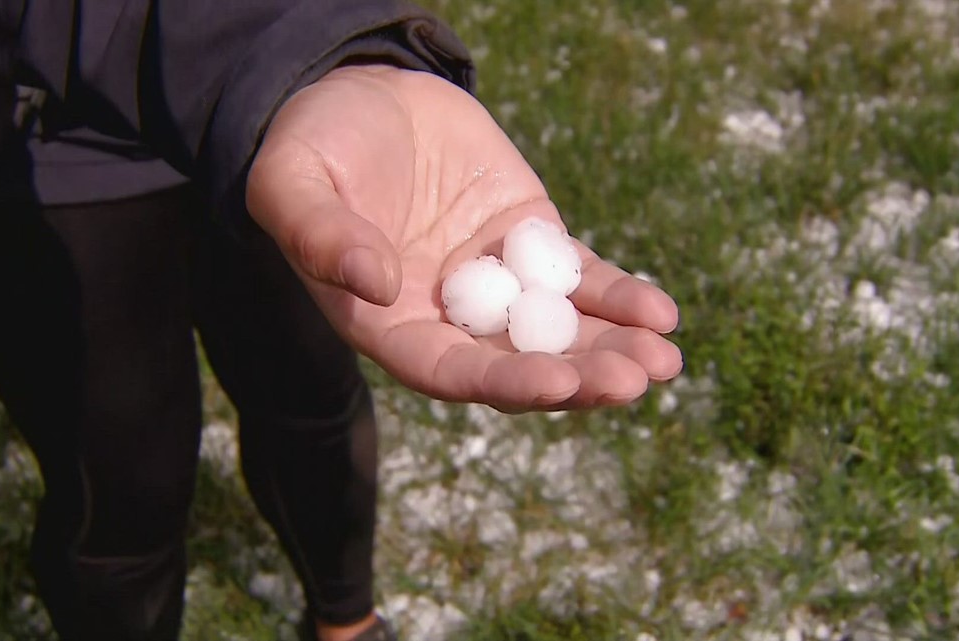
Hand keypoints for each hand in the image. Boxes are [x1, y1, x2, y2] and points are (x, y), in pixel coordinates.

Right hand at [246, 65, 681, 411]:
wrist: (360, 94)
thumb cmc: (312, 144)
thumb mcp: (293, 183)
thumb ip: (321, 236)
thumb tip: (377, 284)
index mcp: (387, 322)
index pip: (447, 370)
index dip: (502, 382)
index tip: (556, 383)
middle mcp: (446, 315)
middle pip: (517, 363)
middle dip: (578, 377)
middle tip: (636, 379)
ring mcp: (494, 280)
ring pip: (558, 329)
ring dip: (612, 348)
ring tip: (665, 362)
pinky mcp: (528, 239)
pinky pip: (577, 276)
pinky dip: (617, 296)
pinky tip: (660, 313)